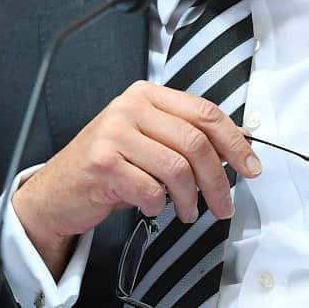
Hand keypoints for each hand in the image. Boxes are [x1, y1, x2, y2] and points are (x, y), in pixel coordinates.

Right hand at [11, 80, 260, 275]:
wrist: (57, 191)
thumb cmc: (111, 165)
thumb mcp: (149, 139)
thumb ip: (186, 135)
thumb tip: (241, 144)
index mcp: (148, 94)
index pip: (204, 113)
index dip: (234, 142)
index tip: (251, 167)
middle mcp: (130, 107)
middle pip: (195, 142)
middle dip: (217, 180)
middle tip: (224, 206)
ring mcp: (113, 133)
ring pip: (176, 168)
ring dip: (190, 199)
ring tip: (188, 213)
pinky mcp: (102, 163)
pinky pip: (150, 190)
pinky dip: (158, 205)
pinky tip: (153, 208)